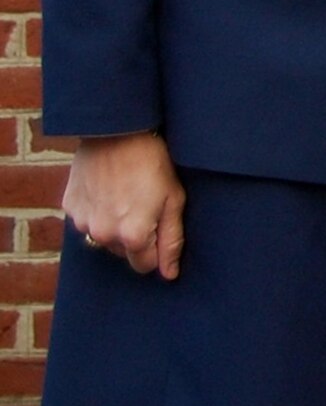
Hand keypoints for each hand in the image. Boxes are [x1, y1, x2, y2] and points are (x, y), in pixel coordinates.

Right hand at [63, 132, 185, 279]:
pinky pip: (86, 219)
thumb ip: (172, 240)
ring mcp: (83, 222)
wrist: (118, 131)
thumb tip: (169, 274)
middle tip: (145, 203)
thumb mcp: (174, 198)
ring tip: (126, 192)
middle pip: (123, 251)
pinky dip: (97, 209)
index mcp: (131, 236)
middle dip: (135, 235)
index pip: (144, 265)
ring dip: (114, 223)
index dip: (155, 248)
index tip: (159, 224)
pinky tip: (108, 187)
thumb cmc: (153, 162)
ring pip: (103, 236)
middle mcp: (103, 235)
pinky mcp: (70, 206)